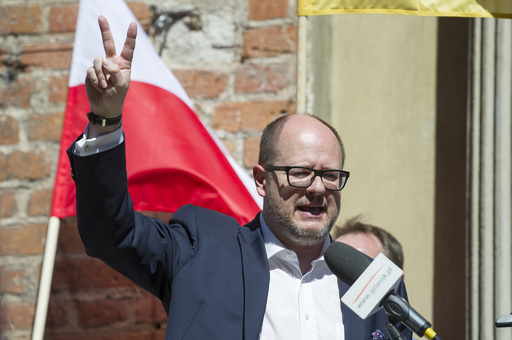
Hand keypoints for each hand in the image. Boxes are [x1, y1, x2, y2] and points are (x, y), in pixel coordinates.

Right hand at [85, 15, 136, 132]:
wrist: (104, 107)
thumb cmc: (117, 96)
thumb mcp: (121, 85)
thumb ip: (115, 72)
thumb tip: (105, 61)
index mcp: (124, 64)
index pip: (128, 48)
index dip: (130, 36)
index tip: (133, 24)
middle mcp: (112, 62)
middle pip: (108, 43)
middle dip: (104, 29)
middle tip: (101, 17)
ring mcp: (101, 66)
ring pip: (98, 61)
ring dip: (101, 74)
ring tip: (104, 85)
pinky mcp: (91, 71)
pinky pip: (91, 70)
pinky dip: (95, 79)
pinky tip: (99, 87)